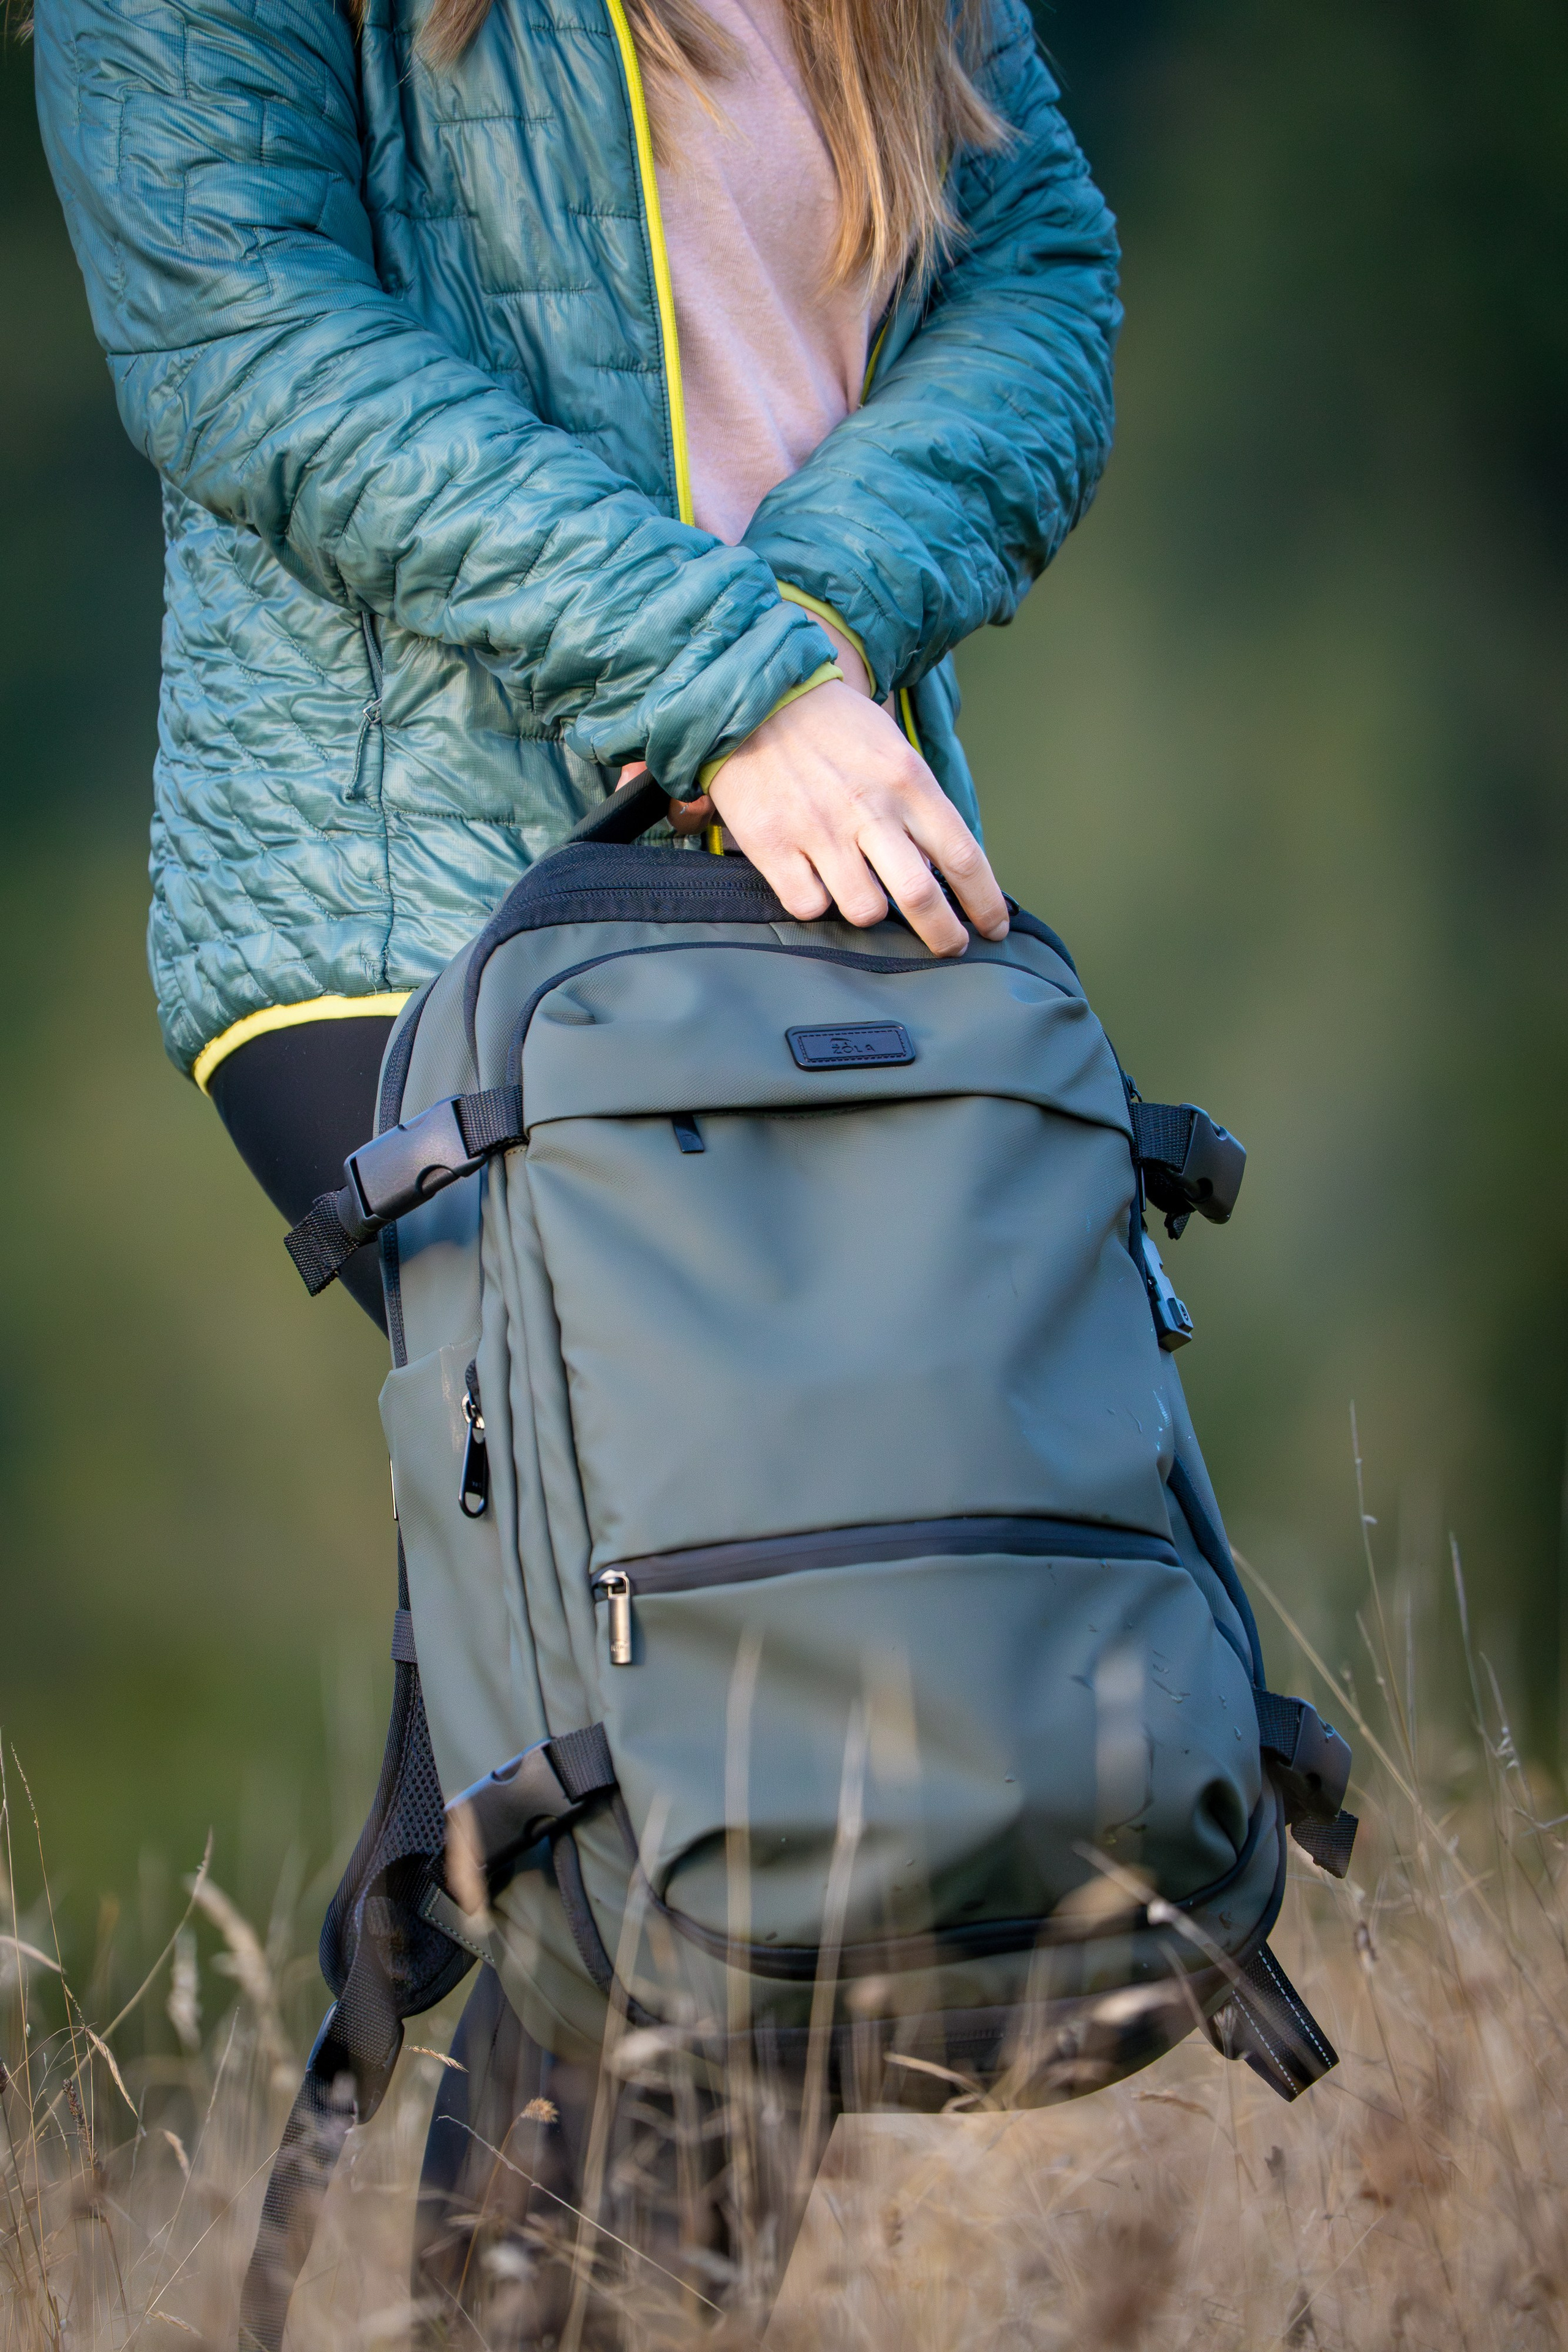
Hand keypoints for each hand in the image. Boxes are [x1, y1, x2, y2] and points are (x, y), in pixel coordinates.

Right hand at [706, 681, 1007, 955]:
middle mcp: (868, 808)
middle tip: (950, 946)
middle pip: (920, 896)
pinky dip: (819, 905)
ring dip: (873, 915)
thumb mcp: (892, 750)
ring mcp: (818, 829)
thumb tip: (939, 869)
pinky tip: (818, 884)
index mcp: (907, 780)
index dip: (985, 903)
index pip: (963, 856)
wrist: (757, 696)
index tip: (993, 927)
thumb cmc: (833, 727)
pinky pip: (810, 907)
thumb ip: (919, 806)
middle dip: (944, 935)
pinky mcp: (772, 845)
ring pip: (865, 910)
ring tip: (868, 896)